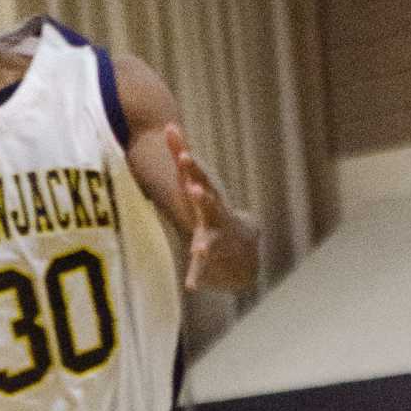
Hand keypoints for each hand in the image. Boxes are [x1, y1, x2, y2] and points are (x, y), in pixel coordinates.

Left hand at [165, 124, 249, 291]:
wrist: (243, 252)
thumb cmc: (213, 210)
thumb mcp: (196, 182)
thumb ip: (180, 154)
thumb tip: (167, 124)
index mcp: (208, 197)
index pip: (198, 175)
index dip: (189, 163)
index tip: (181, 150)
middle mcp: (215, 216)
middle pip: (208, 202)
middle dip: (202, 195)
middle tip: (193, 188)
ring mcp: (216, 239)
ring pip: (209, 239)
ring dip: (204, 242)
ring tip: (198, 248)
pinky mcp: (211, 263)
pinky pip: (203, 272)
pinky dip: (197, 278)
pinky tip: (190, 286)